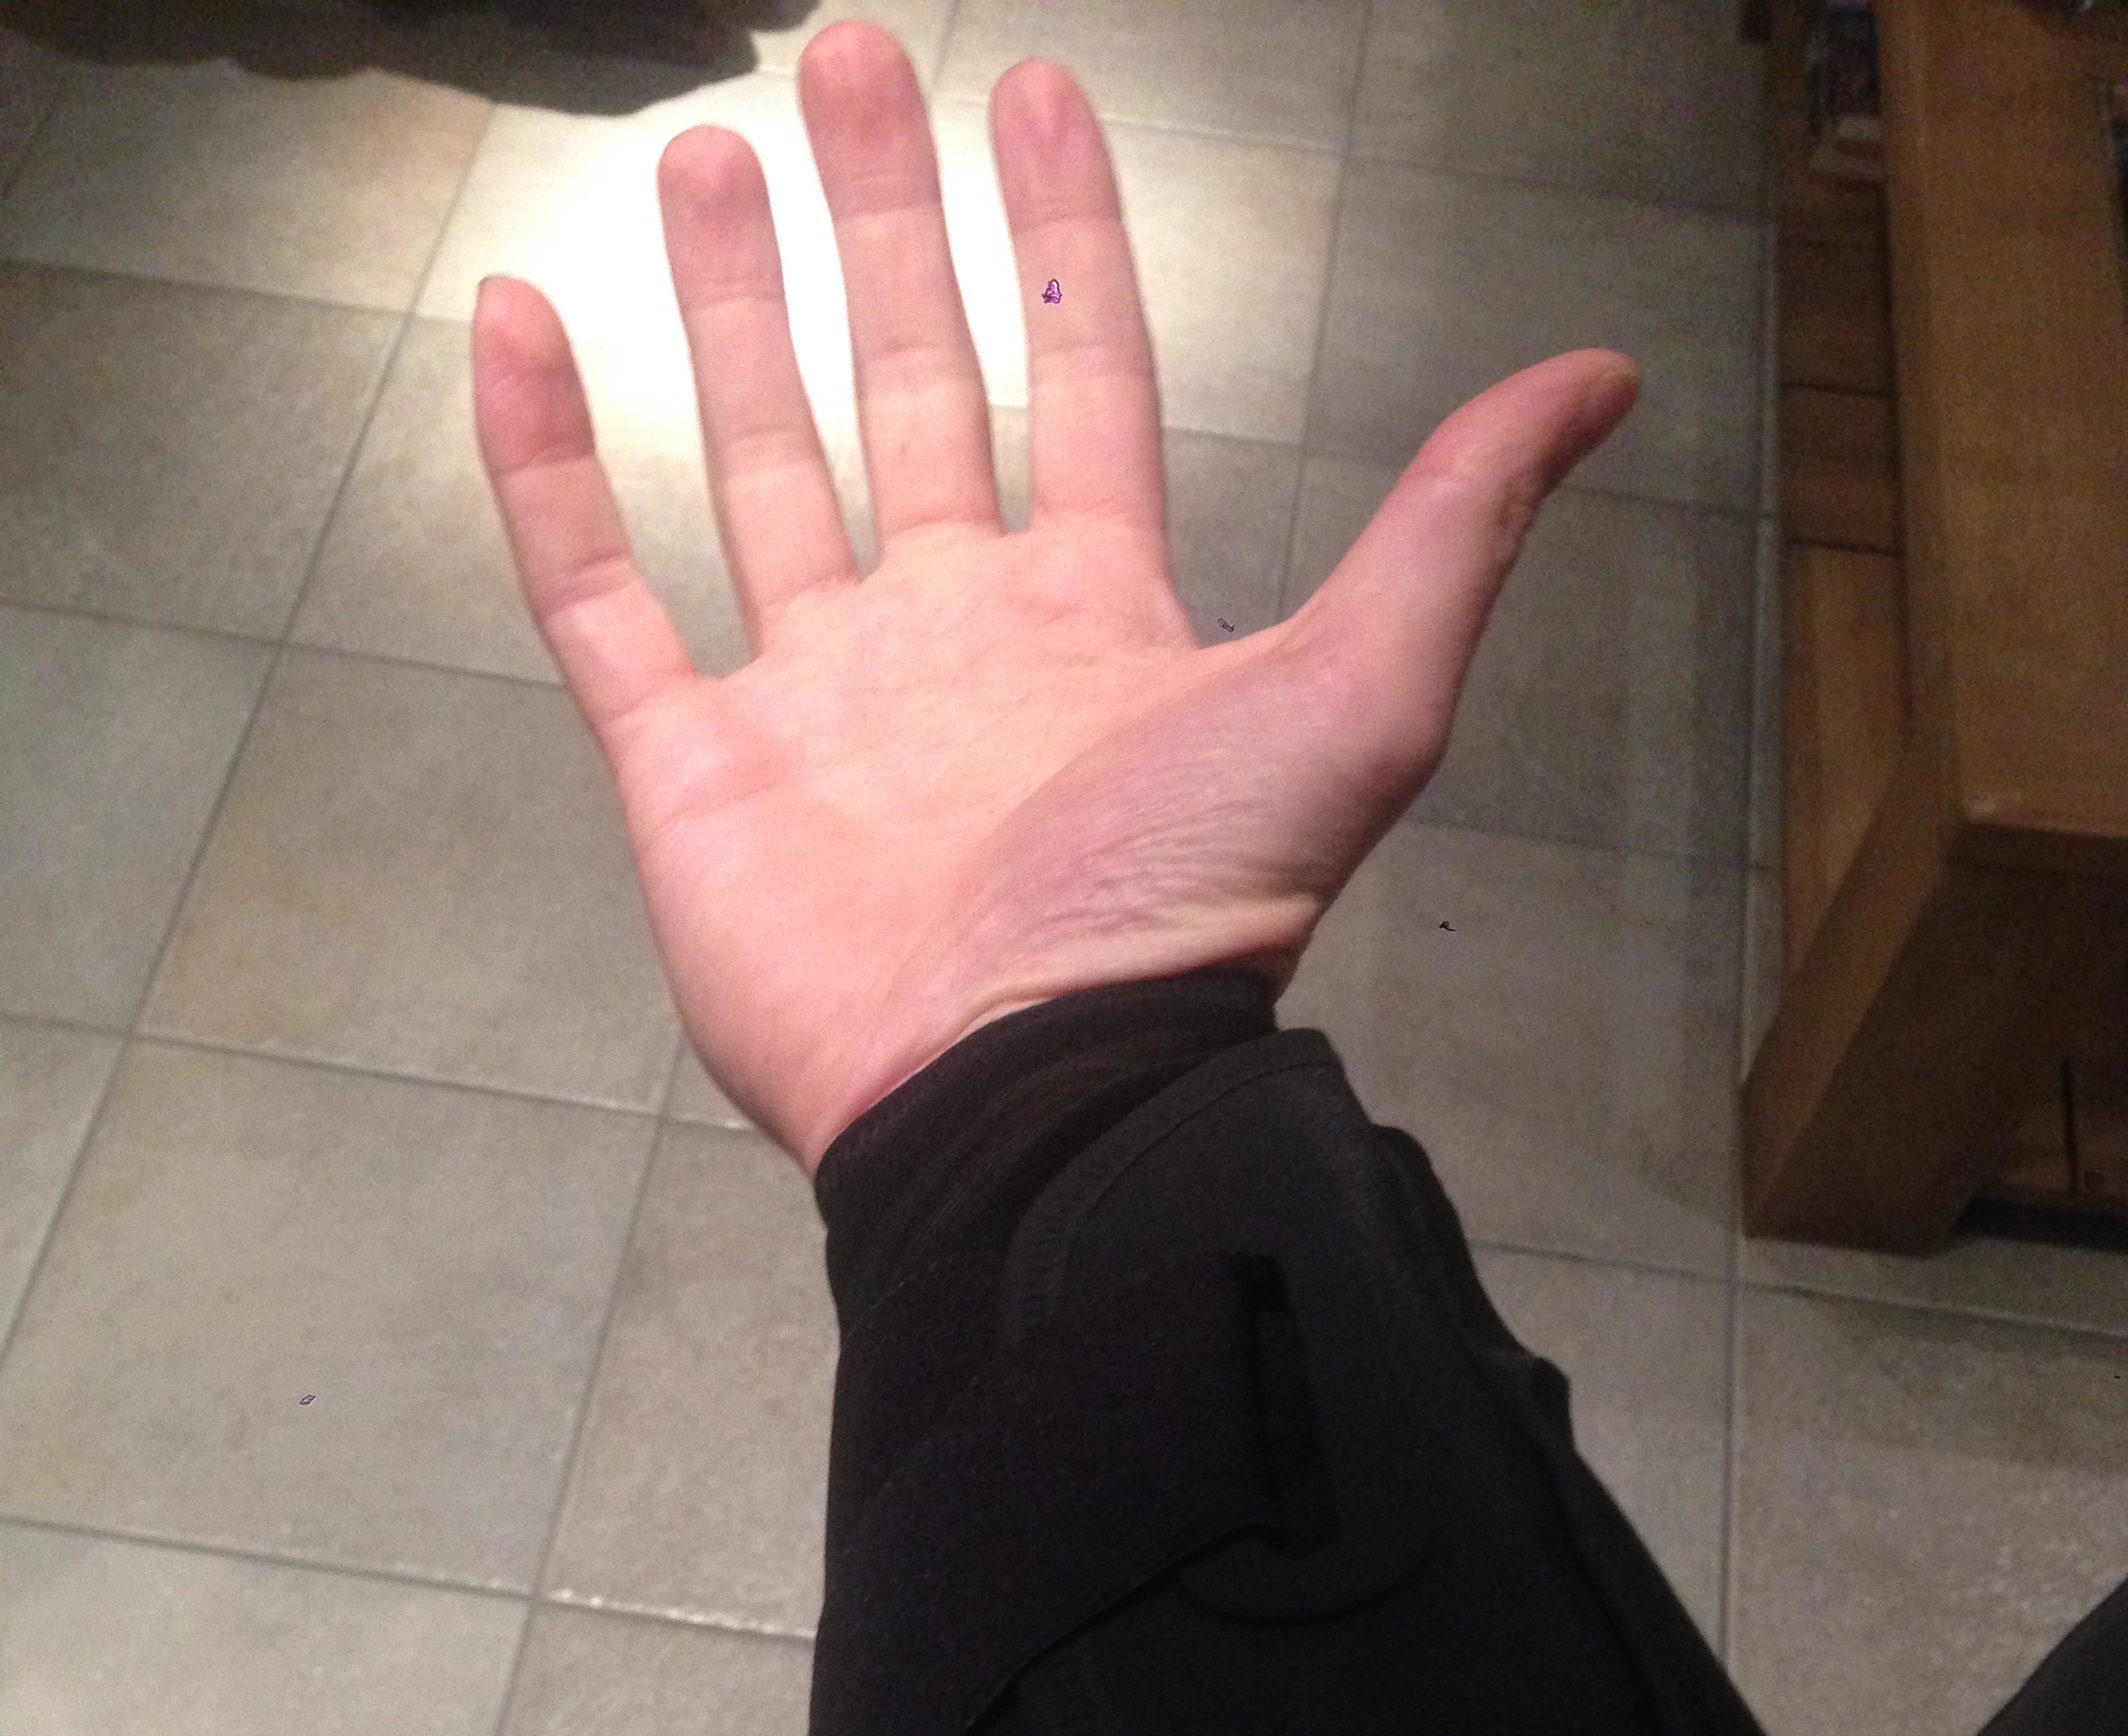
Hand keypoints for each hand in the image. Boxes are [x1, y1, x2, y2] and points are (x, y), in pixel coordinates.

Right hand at [472, 18, 1637, 1179]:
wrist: (1027, 1086)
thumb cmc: (1183, 902)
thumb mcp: (1359, 697)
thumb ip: (1451, 529)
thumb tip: (1601, 375)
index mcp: (1093, 613)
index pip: (1080, 378)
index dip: (1063, 238)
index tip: (1036, 89)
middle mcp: (949, 637)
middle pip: (909, 388)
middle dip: (882, 227)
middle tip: (842, 60)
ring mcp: (809, 701)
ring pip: (754, 463)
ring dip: (730, 311)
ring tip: (705, 154)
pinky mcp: (688, 769)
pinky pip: (594, 592)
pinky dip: (545, 466)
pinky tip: (517, 319)